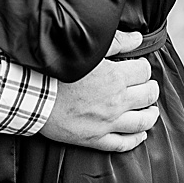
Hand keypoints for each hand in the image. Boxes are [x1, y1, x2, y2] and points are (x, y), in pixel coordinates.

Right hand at [38, 43, 160, 151]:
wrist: (33, 96)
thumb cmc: (57, 72)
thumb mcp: (88, 52)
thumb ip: (117, 43)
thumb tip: (137, 39)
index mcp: (116, 78)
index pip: (144, 72)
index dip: (143, 68)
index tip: (138, 67)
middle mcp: (116, 102)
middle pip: (148, 96)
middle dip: (150, 89)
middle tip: (147, 86)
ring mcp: (107, 123)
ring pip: (142, 122)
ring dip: (150, 114)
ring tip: (150, 110)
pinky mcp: (95, 139)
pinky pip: (122, 143)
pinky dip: (135, 139)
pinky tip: (140, 134)